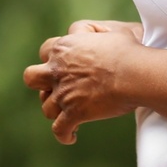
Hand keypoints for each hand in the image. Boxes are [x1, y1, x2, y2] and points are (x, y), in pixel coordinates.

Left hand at [23, 22, 142, 143]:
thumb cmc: (126, 50)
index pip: (45, 50)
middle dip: (40, 84)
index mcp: (64, 48)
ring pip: (46, 108)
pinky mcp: (74, 113)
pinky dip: (64, 135)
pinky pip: (60, 130)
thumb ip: (87, 31)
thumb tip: (77, 33)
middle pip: (31, 78)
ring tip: (68, 113)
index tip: (63, 65)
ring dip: (56, 111)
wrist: (135, 73)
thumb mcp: (106, 29)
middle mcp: (58, 70)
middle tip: (55, 88)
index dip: (52, 58)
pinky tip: (72, 136)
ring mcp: (64, 93)